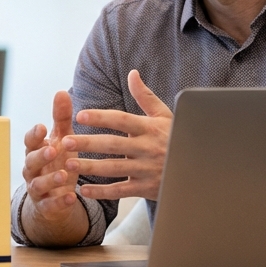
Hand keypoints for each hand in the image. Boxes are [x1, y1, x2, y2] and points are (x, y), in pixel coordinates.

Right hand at [22, 91, 80, 223]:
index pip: (30, 141)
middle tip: (52, 149)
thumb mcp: (62, 139)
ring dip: (49, 180)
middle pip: (30, 162)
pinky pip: (49, 205)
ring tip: (63, 175)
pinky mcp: (46, 206)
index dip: (34, 135)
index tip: (42, 127)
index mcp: (36, 151)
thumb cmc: (58, 161)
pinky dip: (59, 202)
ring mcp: (38, 189)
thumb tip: (61, 92)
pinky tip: (71, 197)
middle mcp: (33, 169)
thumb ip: (61, 118)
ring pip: (37, 184)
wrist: (55, 196)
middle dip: (40, 156)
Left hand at [65, 70, 171, 200]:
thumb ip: (145, 96)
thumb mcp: (165, 116)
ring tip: (68, 165)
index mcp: (150, 128)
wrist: (200, 169)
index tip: (80, 115)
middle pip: (113, 145)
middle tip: (65, 142)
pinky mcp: (146, 188)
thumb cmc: (177, 138)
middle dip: (88, 143)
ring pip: (114, 169)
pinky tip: (83, 190)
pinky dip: (101, 192)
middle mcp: (147, 148)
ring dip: (90, 167)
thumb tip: (132, 73)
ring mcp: (147, 169)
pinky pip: (120, 190)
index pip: (122, 120)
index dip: (101, 117)